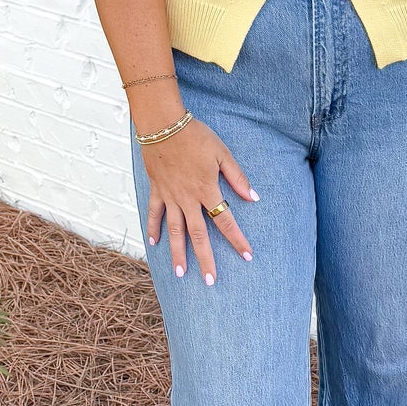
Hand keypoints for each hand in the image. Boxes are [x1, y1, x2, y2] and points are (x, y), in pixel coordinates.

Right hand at [142, 116, 256, 284]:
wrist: (163, 124)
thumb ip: (237, 178)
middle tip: (210, 281)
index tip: (246, 256)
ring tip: (180, 273)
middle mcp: (187, 199)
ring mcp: (169, 196)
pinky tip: (155, 244)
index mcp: (206, 190)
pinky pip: (154, 213)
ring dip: (177, 253)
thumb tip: (252, 198)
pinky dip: (154, 228)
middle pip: (198, 235)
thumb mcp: (222, 153)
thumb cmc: (196, 136)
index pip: (225, 221)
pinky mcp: (156, 190)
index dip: (237, 239)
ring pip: (175, 230)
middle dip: (205, 259)